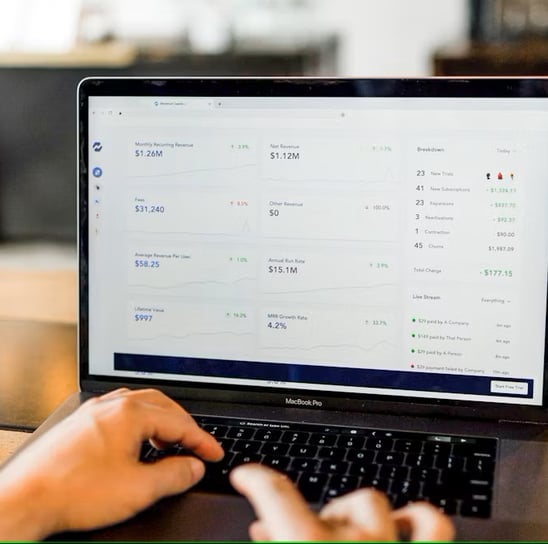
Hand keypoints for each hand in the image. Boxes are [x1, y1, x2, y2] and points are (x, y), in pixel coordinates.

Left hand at [0, 388, 222, 539]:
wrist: (24, 499)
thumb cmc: (73, 492)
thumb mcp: (138, 490)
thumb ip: (174, 475)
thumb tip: (194, 466)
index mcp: (130, 414)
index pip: (179, 423)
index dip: (202, 441)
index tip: (214, 453)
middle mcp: (112, 405)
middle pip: (162, 406)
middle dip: (184, 426)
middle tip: (196, 446)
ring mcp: (94, 411)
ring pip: (140, 405)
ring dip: (161, 422)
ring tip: (170, 443)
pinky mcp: (81, 422)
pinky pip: (120, 412)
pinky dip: (140, 424)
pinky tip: (137, 441)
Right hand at [231, 464, 454, 540]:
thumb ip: (275, 539)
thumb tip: (262, 533)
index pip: (275, 495)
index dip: (255, 478)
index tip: (247, 474)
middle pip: (324, 505)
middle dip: (302, 517)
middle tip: (286, 534)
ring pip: (370, 503)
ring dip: (349, 515)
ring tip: (338, 531)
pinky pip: (431, 525)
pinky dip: (416, 517)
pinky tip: (402, 521)